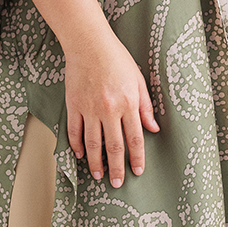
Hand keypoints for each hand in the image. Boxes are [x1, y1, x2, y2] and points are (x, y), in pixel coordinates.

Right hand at [64, 26, 158, 186]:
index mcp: (128, 103)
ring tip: (98, 175)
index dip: (136, 158)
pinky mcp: (74, 105)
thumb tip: (153, 128)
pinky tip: (80, 154)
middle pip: (114, 146)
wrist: (89, 43)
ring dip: (96, 162)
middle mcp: (109, 109)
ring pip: (93, 144)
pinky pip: (74, 131)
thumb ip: (146, 106)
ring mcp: (89, 108)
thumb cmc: (116, 57)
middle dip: (116, 168)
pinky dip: (77, 145)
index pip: (135, 139)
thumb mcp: (138, 79)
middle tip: (117, 183)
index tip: (137, 171)